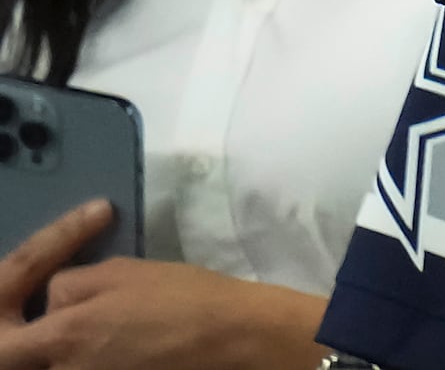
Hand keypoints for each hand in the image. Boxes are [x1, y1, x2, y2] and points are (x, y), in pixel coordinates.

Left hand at [0, 214, 323, 369]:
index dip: (6, 328)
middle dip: (33, 342)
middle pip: (23, 362)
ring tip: (96, 331)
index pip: (1, 345)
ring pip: (55, 367)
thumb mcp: (123, 271)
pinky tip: (112, 345)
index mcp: (65, 335)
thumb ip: (71, 284)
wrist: (234, 336)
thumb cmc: (183, 296)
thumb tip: (49, 301)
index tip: (25, 310)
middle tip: (54, 325)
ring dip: (58, 352)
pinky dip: (88, 360)